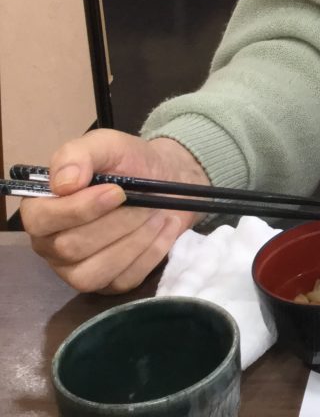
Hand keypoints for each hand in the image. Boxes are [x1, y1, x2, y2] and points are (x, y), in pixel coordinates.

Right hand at [21, 132, 207, 292]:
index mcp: (42, 209)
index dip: (80, 208)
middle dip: (117, 222)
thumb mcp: (106, 145)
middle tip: (146, 202)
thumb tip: (64, 184)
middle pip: (71, 247)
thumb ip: (78, 155)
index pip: (43, 220)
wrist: (168, 180)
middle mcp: (51, 244)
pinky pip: (124, 280)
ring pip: (95, 271)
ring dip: (135, 240)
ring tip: (157, 215)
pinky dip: (151, 253)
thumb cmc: (129, 162)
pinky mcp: (108, 284)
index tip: (118, 191)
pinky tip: (164, 229)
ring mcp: (77, 270)